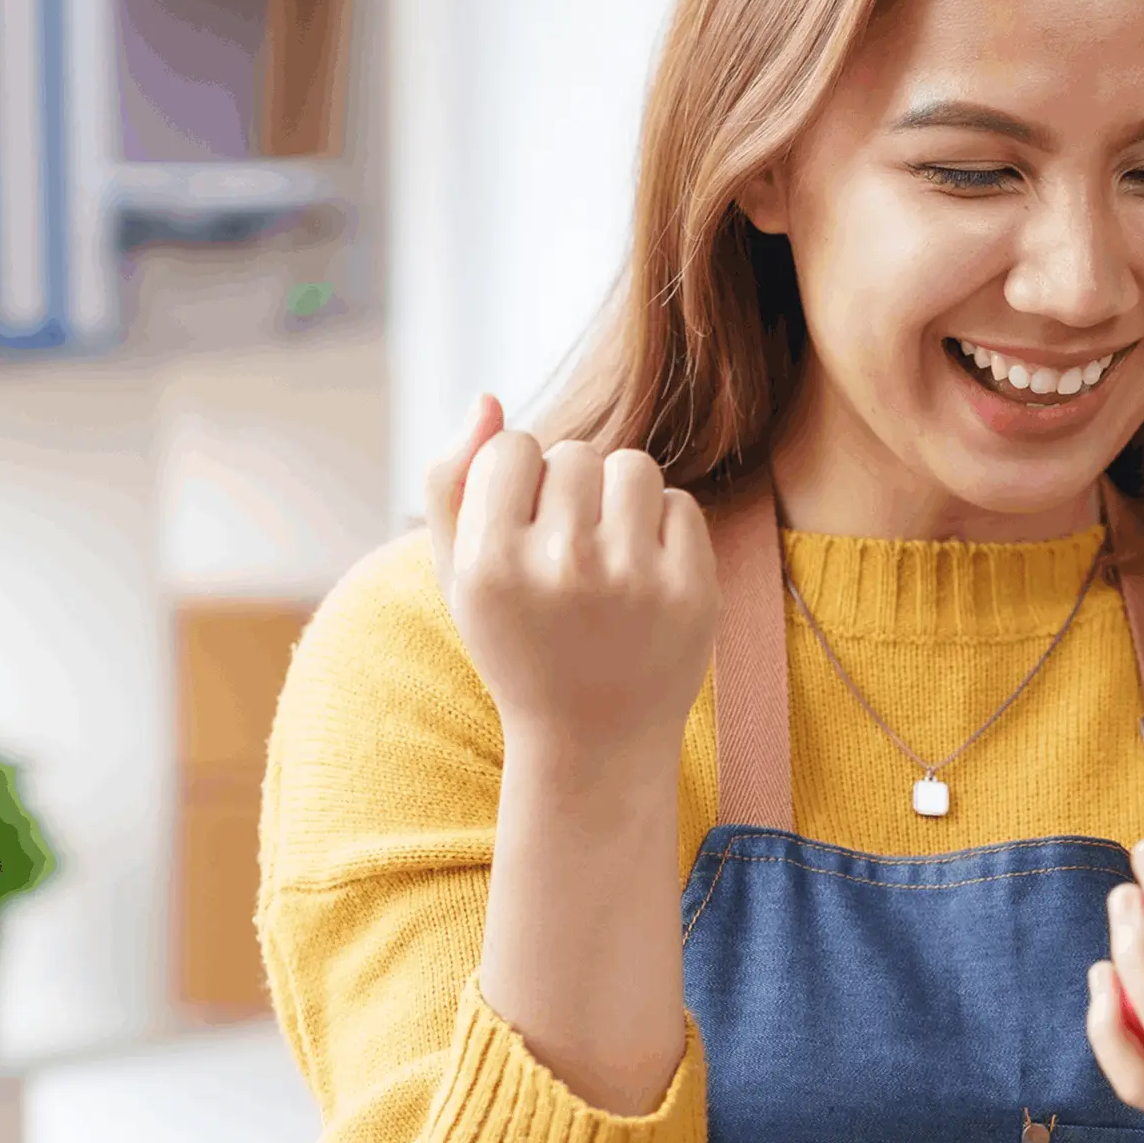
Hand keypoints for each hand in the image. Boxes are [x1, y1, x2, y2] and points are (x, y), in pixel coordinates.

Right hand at [429, 394, 714, 769]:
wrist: (593, 743)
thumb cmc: (518, 645)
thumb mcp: (458, 577)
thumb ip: (450, 482)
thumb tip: (489, 399)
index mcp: (490, 563)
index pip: (511, 447)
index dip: (517, 481)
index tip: (520, 529)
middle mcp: (560, 567)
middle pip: (574, 453)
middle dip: (571, 490)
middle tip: (567, 554)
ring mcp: (632, 579)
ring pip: (632, 465)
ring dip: (620, 496)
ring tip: (608, 551)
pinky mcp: (692, 590)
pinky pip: (680, 503)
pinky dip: (664, 529)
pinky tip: (644, 577)